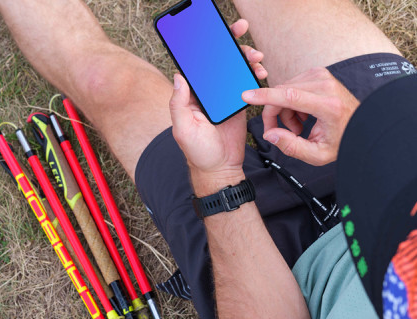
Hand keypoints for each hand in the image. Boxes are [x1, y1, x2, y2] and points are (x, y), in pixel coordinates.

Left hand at [169, 19, 266, 194]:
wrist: (220, 169)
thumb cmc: (198, 152)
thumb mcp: (184, 129)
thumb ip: (179, 104)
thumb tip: (179, 78)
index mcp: (191, 96)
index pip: (197, 65)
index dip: (204, 46)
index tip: (215, 33)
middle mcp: (207, 93)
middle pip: (217, 62)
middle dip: (229, 44)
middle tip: (240, 30)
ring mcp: (223, 97)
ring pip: (233, 70)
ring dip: (244, 58)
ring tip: (256, 56)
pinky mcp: (238, 103)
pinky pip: (246, 83)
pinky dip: (253, 74)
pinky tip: (259, 71)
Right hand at [242, 67, 358, 165]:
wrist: (360, 125)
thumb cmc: (340, 140)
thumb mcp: (317, 155)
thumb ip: (291, 147)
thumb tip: (269, 134)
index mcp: (328, 105)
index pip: (290, 96)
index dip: (265, 96)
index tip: (246, 96)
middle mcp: (326, 86)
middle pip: (282, 94)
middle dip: (273, 114)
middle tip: (279, 132)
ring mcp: (322, 76)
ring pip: (283, 90)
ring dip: (284, 110)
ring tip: (299, 125)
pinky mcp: (318, 73)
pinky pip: (290, 86)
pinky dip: (290, 102)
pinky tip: (303, 114)